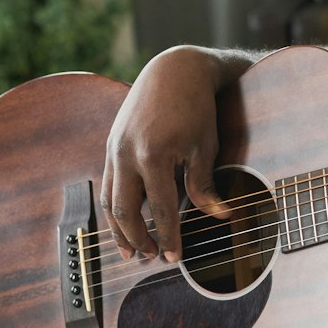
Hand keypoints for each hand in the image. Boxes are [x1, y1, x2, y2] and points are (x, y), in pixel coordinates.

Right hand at [101, 47, 233, 262]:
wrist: (173, 70)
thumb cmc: (195, 108)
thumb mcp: (204, 147)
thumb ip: (204, 185)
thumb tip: (220, 217)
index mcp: (153, 155)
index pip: (159, 208)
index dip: (167, 235)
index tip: (174, 257)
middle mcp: (126, 154)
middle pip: (124, 210)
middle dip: (137, 238)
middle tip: (152, 256)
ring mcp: (114, 148)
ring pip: (109, 199)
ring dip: (119, 228)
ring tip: (131, 251)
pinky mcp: (111, 144)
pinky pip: (107, 183)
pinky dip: (114, 206)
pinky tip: (124, 222)